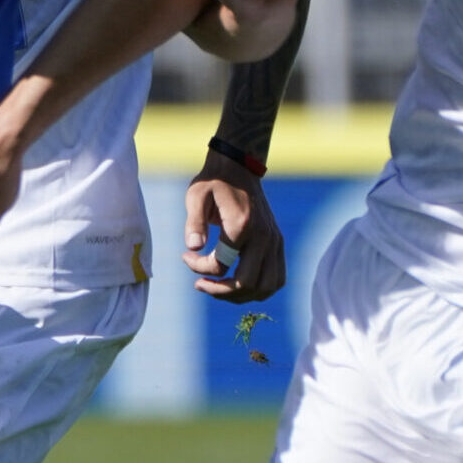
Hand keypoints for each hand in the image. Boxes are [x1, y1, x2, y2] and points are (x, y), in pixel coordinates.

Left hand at [183, 152, 285, 301]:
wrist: (238, 166)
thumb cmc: (213, 181)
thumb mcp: (196, 195)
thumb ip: (194, 222)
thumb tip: (192, 248)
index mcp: (242, 225)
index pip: (221, 266)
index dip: (199, 268)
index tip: (185, 256)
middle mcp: (264, 236)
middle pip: (247, 283)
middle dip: (220, 291)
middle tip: (200, 284)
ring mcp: (274, 240)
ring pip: (267, 286)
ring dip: (242, 295)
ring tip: (219, 289)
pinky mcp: (277, 242)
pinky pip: (277, 278)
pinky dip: (260, 289)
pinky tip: (239, 285)